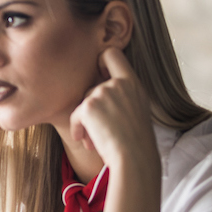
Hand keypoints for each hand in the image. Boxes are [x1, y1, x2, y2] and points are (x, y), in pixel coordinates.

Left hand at [68, 47, 157, 173]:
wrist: (134, 157)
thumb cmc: (135, 140)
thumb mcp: (136, 109)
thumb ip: (121, 95)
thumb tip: (95, 94)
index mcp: (132, 83)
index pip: (112, 54)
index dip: (101, 60)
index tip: (99, 74)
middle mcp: (118, 84)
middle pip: (91, 88)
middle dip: (91, 110)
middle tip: (99, 130)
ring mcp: (103, 93)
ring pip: (84, 104)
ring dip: (85, 123)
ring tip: (95, 140)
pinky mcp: (89, 106)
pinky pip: (75, 116)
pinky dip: (77, 128)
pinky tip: (84, 140)